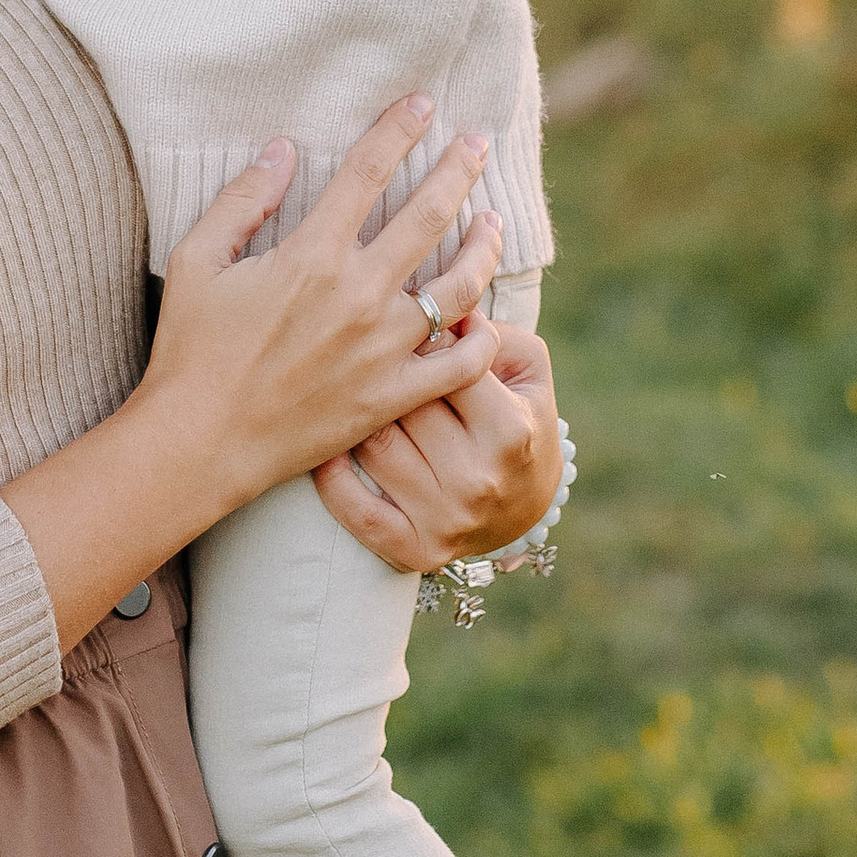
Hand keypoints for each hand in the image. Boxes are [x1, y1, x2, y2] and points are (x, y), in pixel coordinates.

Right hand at [0, 97, 506, 652]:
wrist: (197, 443)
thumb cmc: (189, 350)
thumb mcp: (196, 260)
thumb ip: (243, 199)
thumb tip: (284, 149)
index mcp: (311, 255)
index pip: (368, 171)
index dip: (398, 129)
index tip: (422, 103)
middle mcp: (358, 295)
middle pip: (428, 215)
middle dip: (459, 169)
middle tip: (478, 143)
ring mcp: (382, 349)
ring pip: (458, 284)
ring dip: (483, 244)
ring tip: (493, 221)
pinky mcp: (391, 396)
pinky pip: (459, 363)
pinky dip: (481, 335)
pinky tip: (486, 314)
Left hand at [315, 320, 561, 580]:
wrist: (527, 508)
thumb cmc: (520, 418)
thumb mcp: (526, 368)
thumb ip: (488, 331)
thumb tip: (436, 306)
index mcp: (509, 430)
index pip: (445, 364)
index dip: (420, 336)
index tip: (407, 325)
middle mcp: (477, 480)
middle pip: (401, 403)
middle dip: (385, 372)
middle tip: (369, 355)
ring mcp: (444, 520)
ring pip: (370, 444)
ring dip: (355, 413)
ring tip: (348, 390)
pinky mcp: (413, 550)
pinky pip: (352, 508)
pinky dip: (330, 474)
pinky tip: (329, 441)